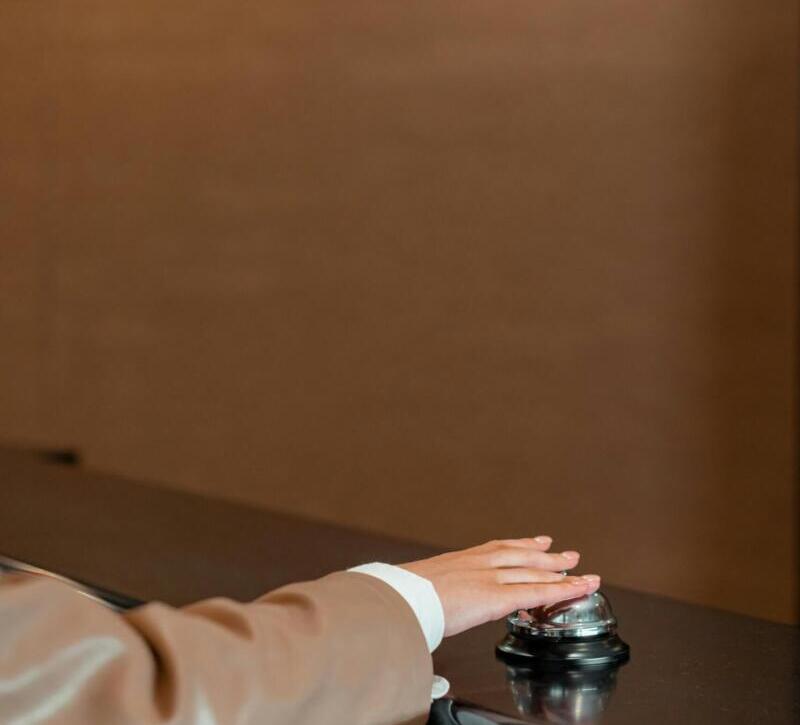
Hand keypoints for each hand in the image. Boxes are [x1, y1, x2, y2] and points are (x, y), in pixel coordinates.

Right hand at [400, 537, 599, 636]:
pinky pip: (536, 593)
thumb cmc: (404, 596)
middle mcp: (479, 564)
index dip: (521, 544)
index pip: (498, 548)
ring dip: (561, 573)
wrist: (401, 598)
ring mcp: (489, 578)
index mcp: (461, 561)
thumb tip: (428, 605)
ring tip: (581, 572)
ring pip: (533, 573)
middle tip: (567, 553)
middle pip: (522, 556)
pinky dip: (560, 590)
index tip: (537, 541)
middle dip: (548, 556)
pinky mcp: (497, 597)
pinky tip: (576, 589)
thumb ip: (435, 592)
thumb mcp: (421, 586)